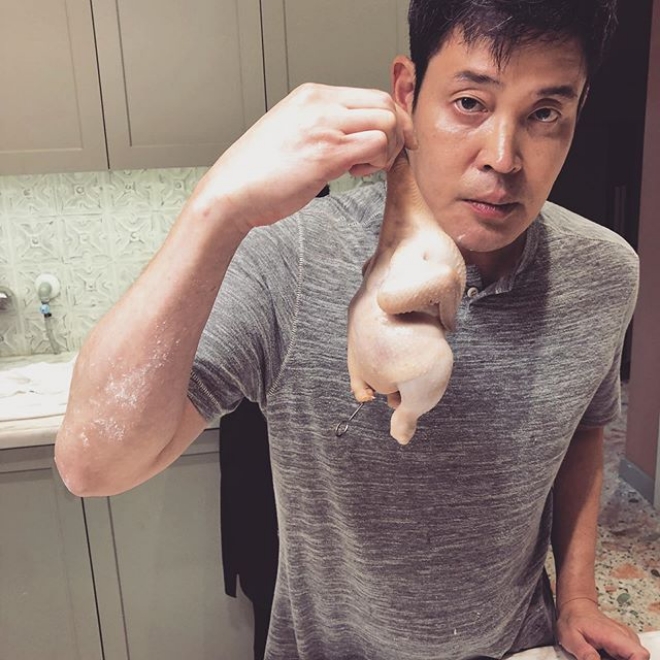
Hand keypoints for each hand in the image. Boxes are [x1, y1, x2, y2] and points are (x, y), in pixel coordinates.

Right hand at [192, 83, 416, 232]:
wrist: (231, 191)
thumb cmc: (257, 172)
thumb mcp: (291, 132)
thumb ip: (321, 127)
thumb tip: (353, 138)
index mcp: (312, 96)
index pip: (370, 96)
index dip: (389, 121)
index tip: (391, 142)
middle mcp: (320, 103)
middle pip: (385, 104)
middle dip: (397, 134)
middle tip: (385, 157)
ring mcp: (325, 126)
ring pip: (387, 123)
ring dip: (387, 150)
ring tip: (363, 168)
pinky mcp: (328, 153)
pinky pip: (377, 146)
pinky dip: (377, 163)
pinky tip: (355, 173)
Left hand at [556, 598, 649, 659]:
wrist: (576, 608)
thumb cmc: (573, 620)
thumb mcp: (571, 637)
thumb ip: (584, 652)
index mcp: (614, 635)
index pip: (639, 655)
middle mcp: (625, 637)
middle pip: (638, 659)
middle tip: (602, 658)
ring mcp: (627, 640)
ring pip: (632, 658)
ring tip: (602, 656)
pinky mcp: (625, 644)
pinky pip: (628, 657)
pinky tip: (604, 657)